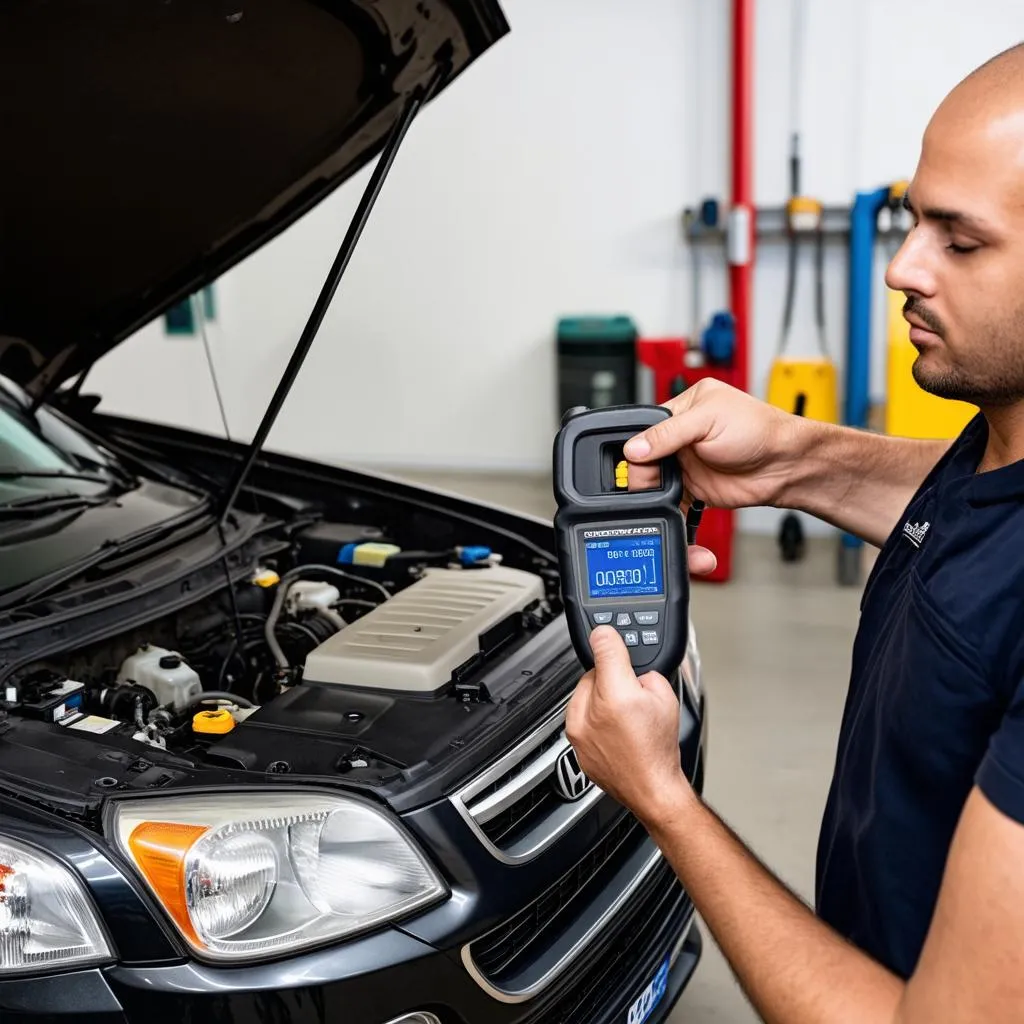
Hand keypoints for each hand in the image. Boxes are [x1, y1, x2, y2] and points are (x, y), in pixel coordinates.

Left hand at [565, 626, 691, 827]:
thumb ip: (646, 672)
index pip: (603, 646)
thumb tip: (632, 667)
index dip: (608, 637)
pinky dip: (593, 716)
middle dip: (610, 675)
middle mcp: (590, 711)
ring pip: (583, 693)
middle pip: (592, 671)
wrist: (652, 789)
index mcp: (616, 695)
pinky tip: (614, 727)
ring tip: (623, 714)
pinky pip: (580, 716)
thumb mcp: (665, 698)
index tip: (606, 633)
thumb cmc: (659, 749)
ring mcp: (578, 729)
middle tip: (630, 691)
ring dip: (599, 695)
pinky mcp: (575, 742)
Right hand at [625, 378, 802, 514]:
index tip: (636, 457)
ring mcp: (685, 462)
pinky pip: (667, 498)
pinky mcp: (691, 487)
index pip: (645, 425)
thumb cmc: (759, 430)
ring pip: (652, 478)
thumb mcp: (708, 421)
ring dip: (651, 488)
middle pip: (644, 454)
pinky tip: (664, 505)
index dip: (638, 443)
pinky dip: (663, 505)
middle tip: (649, 477)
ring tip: (659, 490)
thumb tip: (635, 447)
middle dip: (642, 468)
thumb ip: (668, 433)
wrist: (784, 466)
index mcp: (684, 407)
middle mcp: (681, 435)